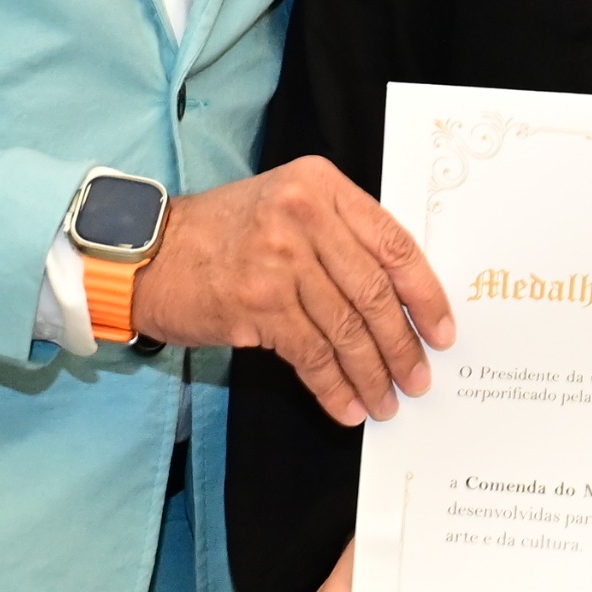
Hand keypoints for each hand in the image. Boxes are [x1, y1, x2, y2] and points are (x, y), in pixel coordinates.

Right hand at [128, 157, 454, 423]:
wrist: (149, 252)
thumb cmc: (224, 232)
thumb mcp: (288, 205)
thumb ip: (341, 234)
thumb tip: (401, 297)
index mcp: (321, 186)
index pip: (393, 244)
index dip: (425, 294)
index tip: (441, 330)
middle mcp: (303, 216)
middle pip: (373, 292)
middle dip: (402, 344)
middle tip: (418, 378)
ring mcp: (278, 259)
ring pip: (345, 329)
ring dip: (371, 374)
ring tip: (386, 401)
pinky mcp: (254, 304)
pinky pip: (310, 354)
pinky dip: (332, 386)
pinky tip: (346, 406)